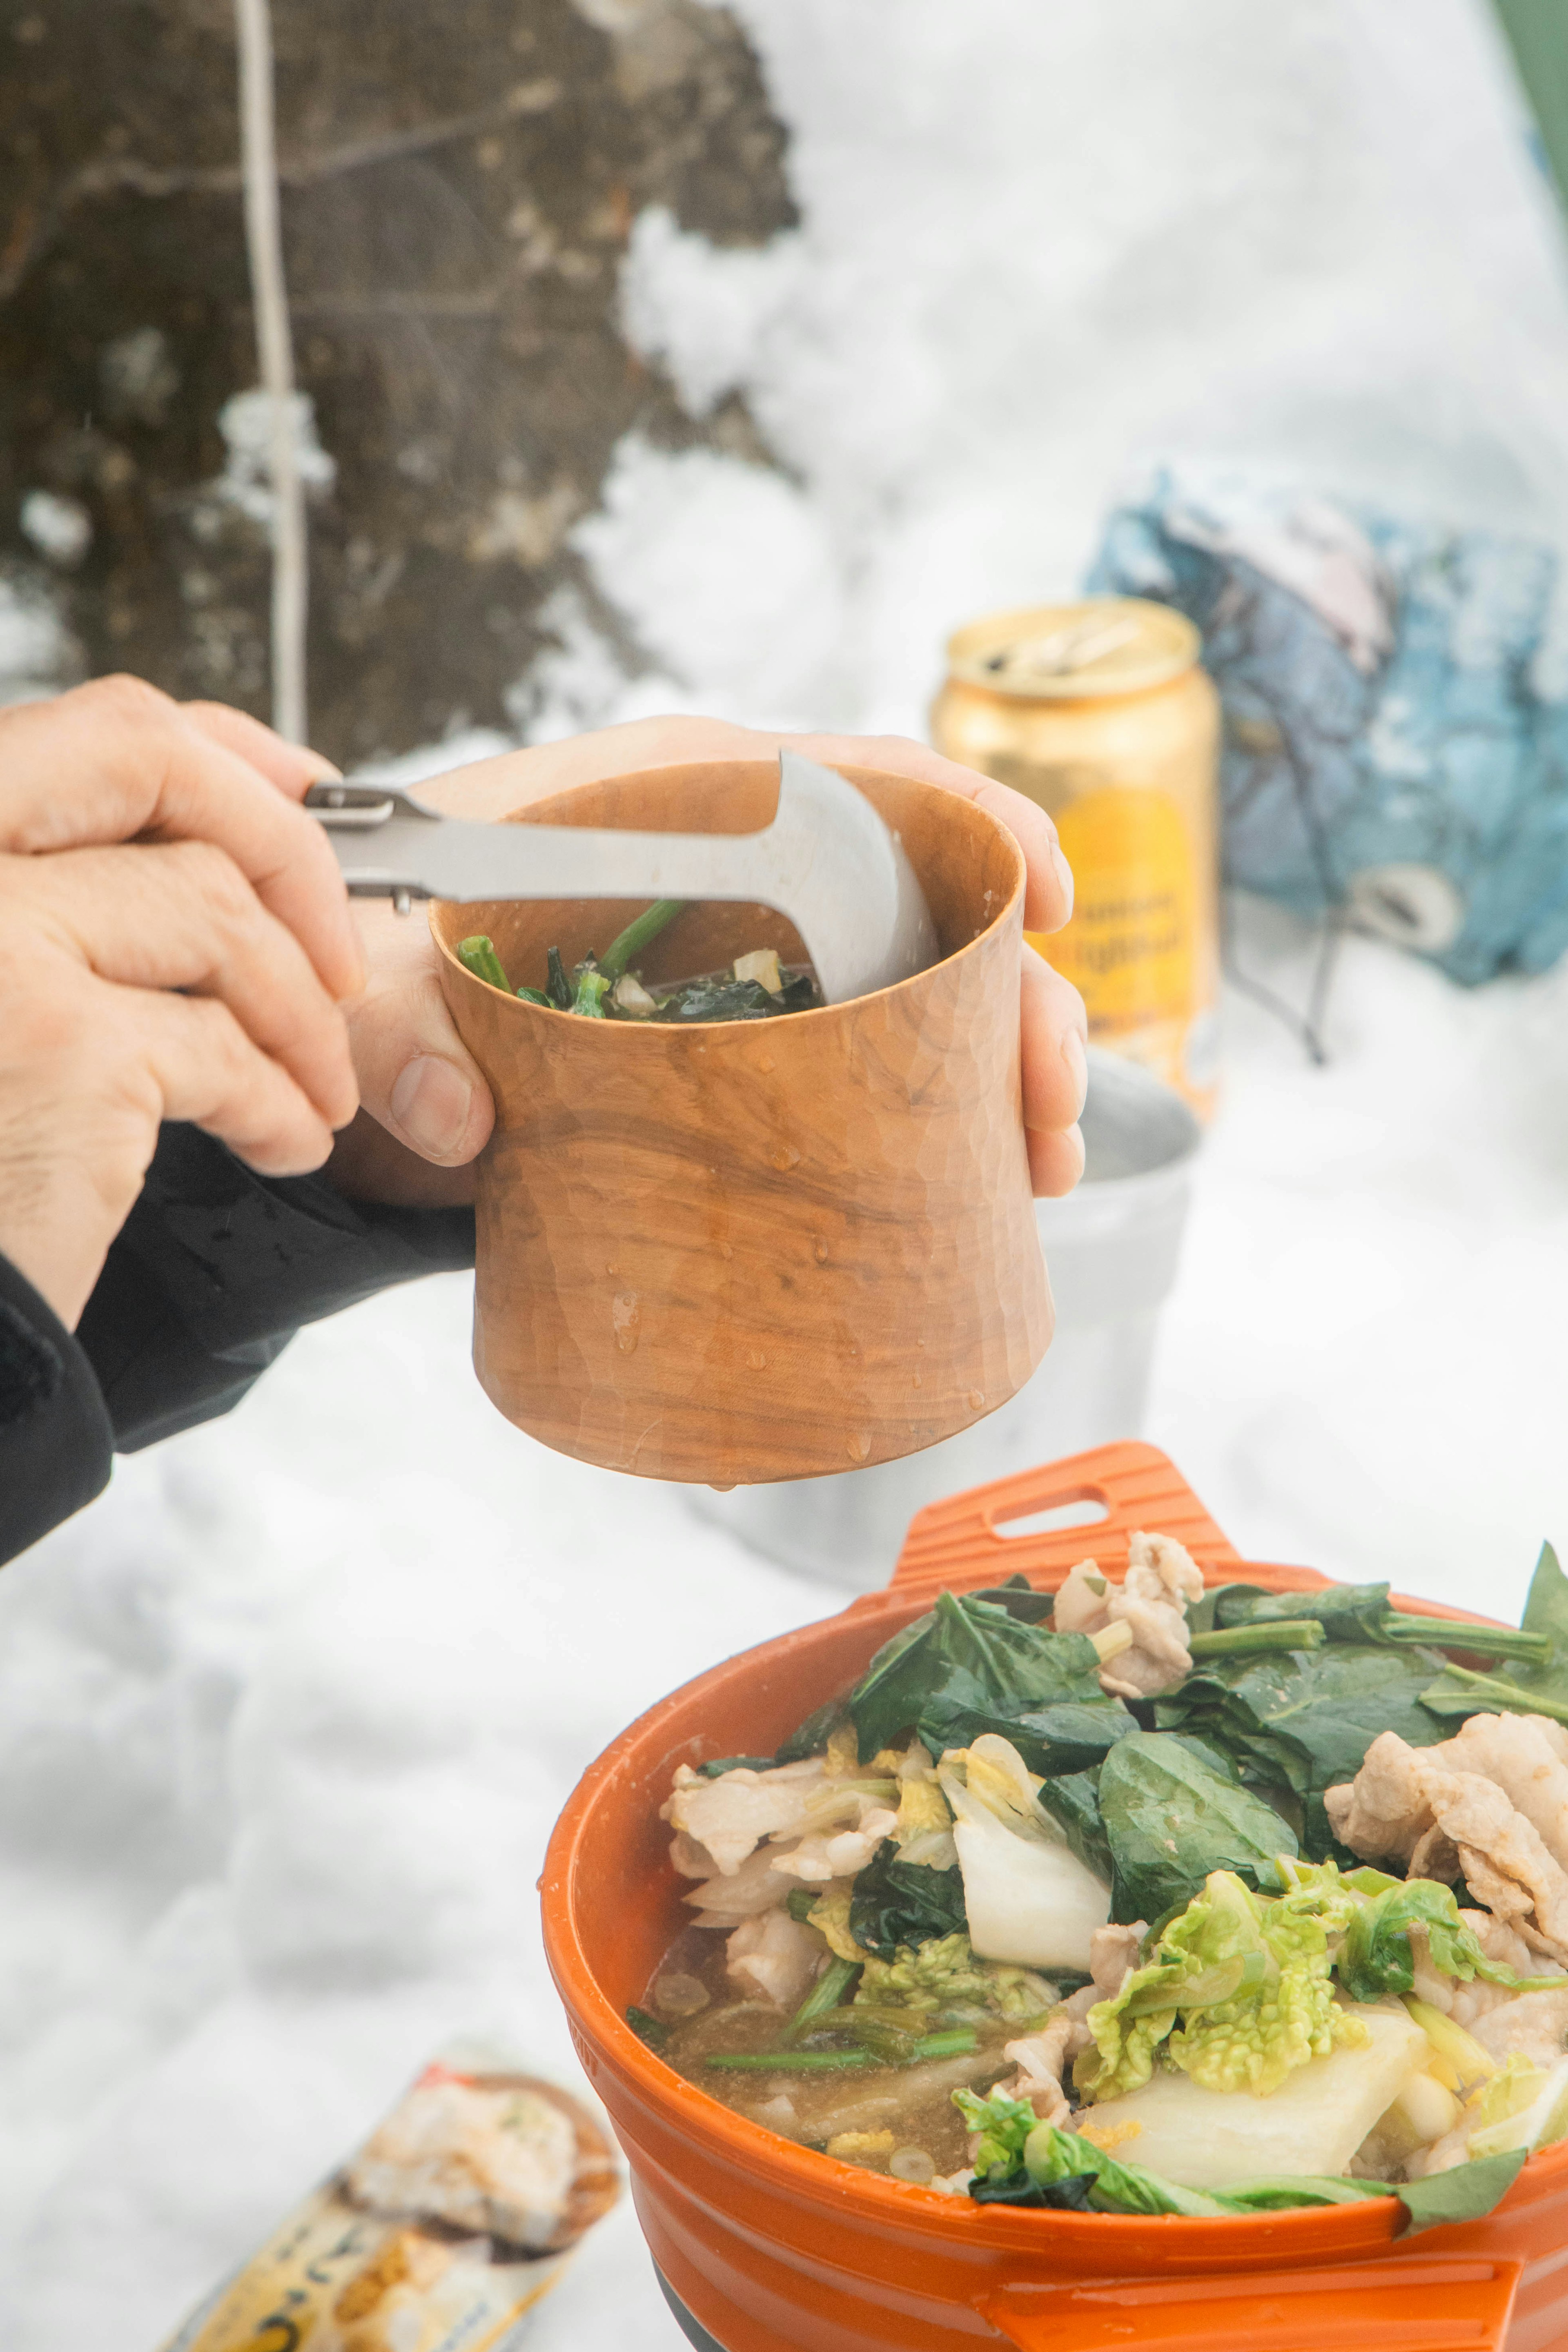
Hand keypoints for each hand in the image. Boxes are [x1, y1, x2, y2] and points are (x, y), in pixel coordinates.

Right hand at [0, 677, 361, 1327]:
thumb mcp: (9, 990)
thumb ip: (78, 899)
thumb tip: (223, 841)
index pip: (99, 730)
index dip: (227, 758)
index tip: (312, 802)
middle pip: (155, 764)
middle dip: (286, 849)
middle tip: (344, 956)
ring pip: (215, 912)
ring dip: (301, 1009)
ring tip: (316, 1088)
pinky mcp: (60, 1046)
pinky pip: (224, 1044)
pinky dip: (281, 1100)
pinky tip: (281, 1143)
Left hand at [328, 715, 1085, 1203]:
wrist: (362, 1011)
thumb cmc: (379, 951)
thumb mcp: (366, 981)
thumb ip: (391, 1030)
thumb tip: (458, 1115)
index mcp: (677, 796)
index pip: (859, 774)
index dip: (973, 822)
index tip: (1046, 894)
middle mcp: (746, 865)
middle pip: (926, 901)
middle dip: (1016, 994)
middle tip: (1048, 1101)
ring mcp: (761, 956)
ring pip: (921, 990)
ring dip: (1001, 1067)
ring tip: (1041, 1163)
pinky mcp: (757, 1039)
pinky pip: (877, 1058)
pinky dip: (944, 1113)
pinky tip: (990, 1182)